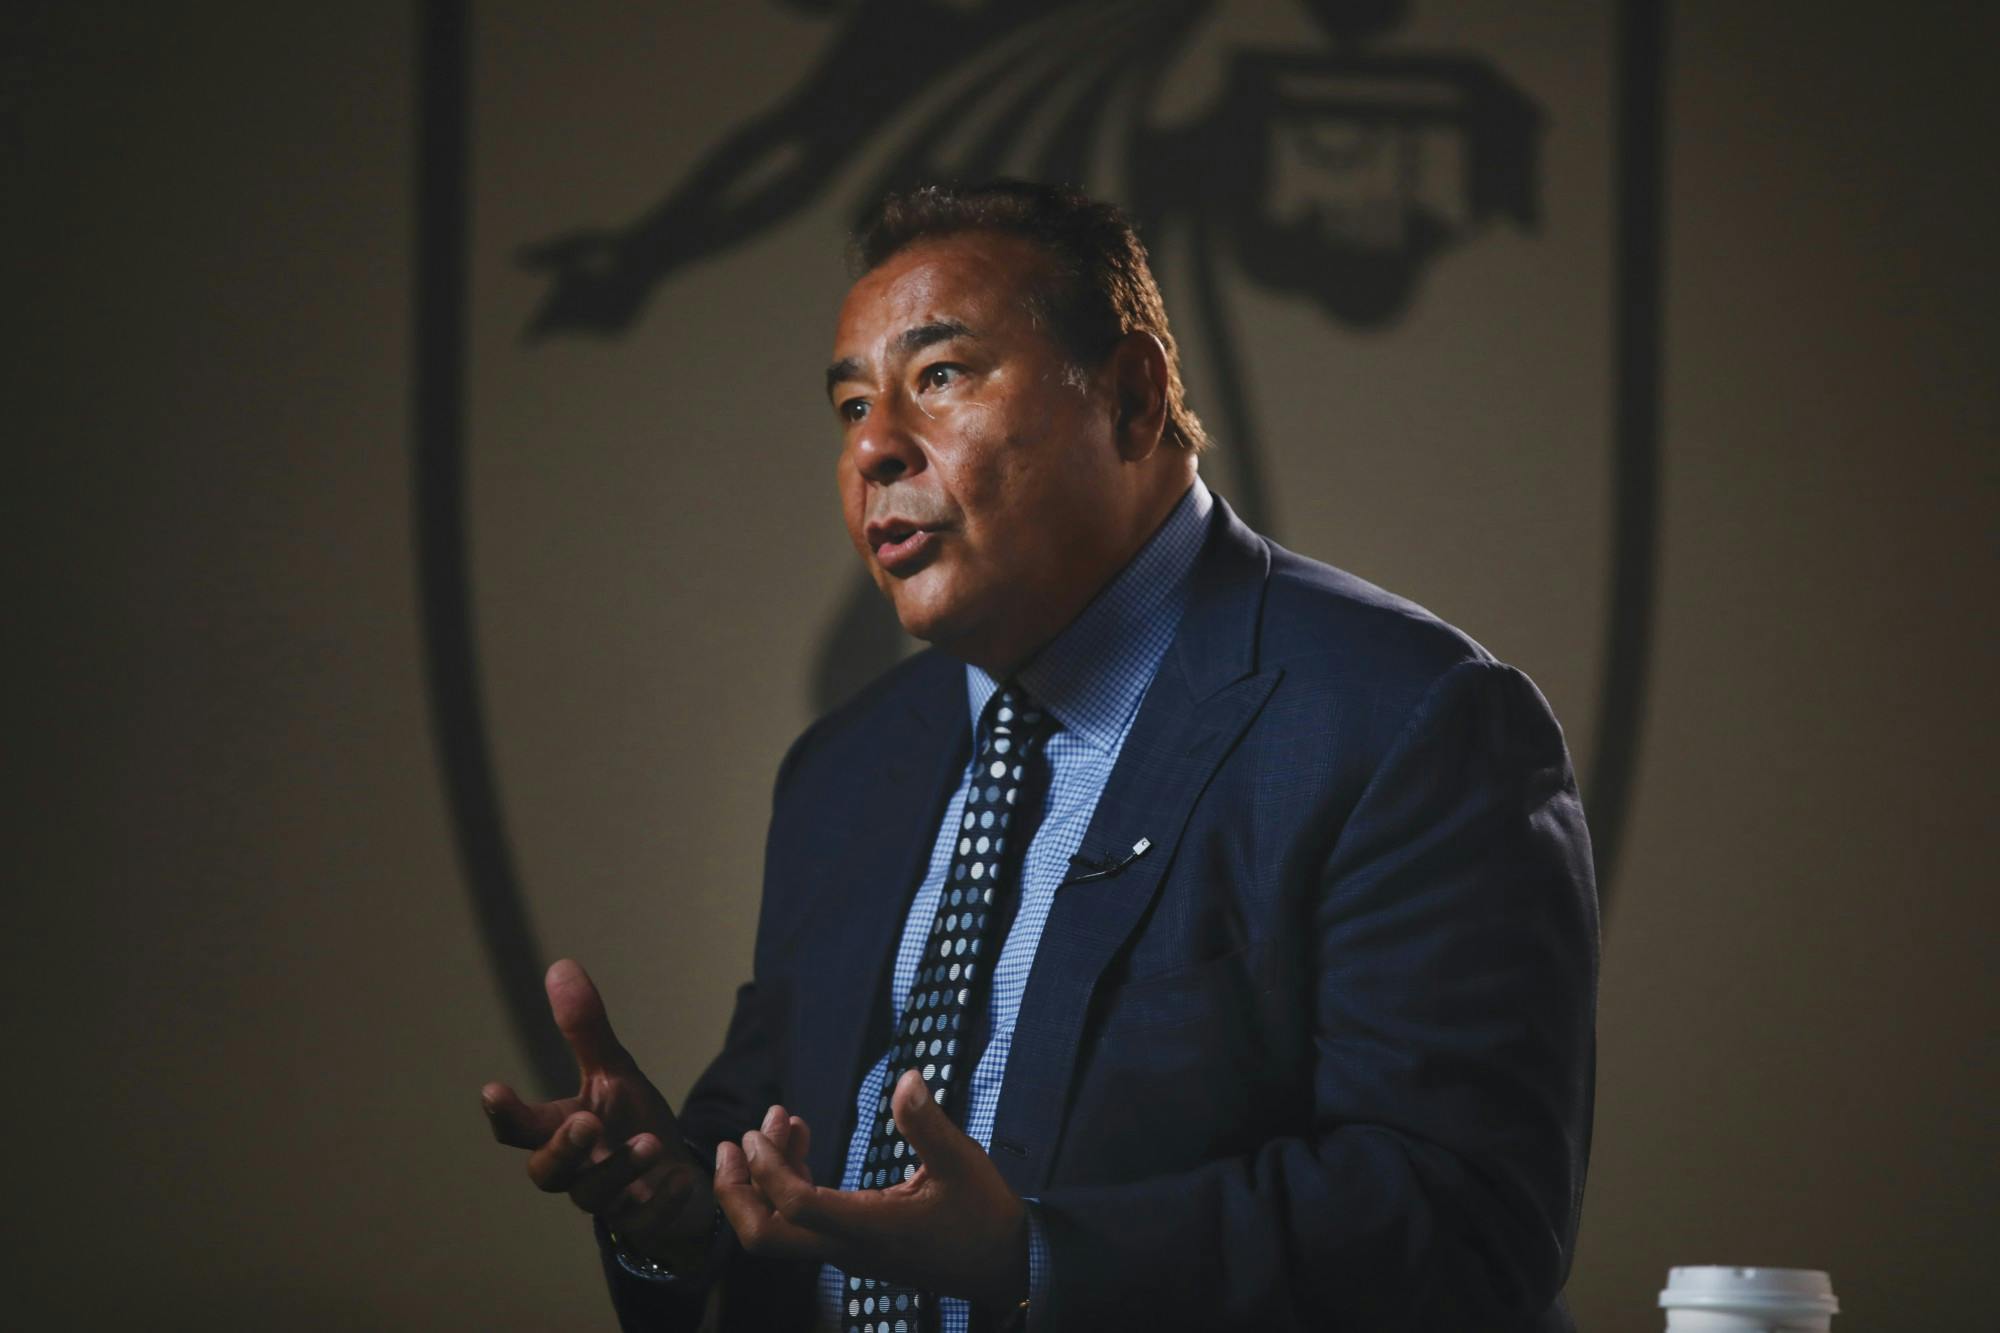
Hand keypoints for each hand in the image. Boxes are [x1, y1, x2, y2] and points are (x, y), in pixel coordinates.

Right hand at [481, 959, 715, 1267]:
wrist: (676, 1172)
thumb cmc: (631, 1122)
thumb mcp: (614, 1073)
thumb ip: (586, 1030)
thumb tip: (561, 965)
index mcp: (563, 1130)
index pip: (521, 1128)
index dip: (505, 1113)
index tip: (494, 1089)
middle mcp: (576, 1169)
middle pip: (547, 1172)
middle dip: (562, 1148)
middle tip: (585, 1121)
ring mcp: (607, 1200)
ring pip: (594, 1198)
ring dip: (620, 1168)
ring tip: (649, 1141)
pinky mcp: (643, 1220)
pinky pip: (645, 1219)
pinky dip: (661, 1198)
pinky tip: (678, 1179)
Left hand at [715, 1068, 1028, 1312]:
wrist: (1001, 1265)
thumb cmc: (983, 1214)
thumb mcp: (962, 1162)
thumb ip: (928, 1123)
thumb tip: (907, 1078)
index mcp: (871, 1227)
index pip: (797, 1209)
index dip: (768, 1171)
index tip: (758, 1132)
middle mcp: (848, 1245)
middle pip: (765, 1238)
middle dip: (736, 1192)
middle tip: (733, 1142)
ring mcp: (846, 1249)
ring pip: (778, 1231)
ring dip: (764, 1180)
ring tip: (775, 1123)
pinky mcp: (852, 1243)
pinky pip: (802, 1220)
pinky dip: (790, 1181)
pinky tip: (801, 1143)